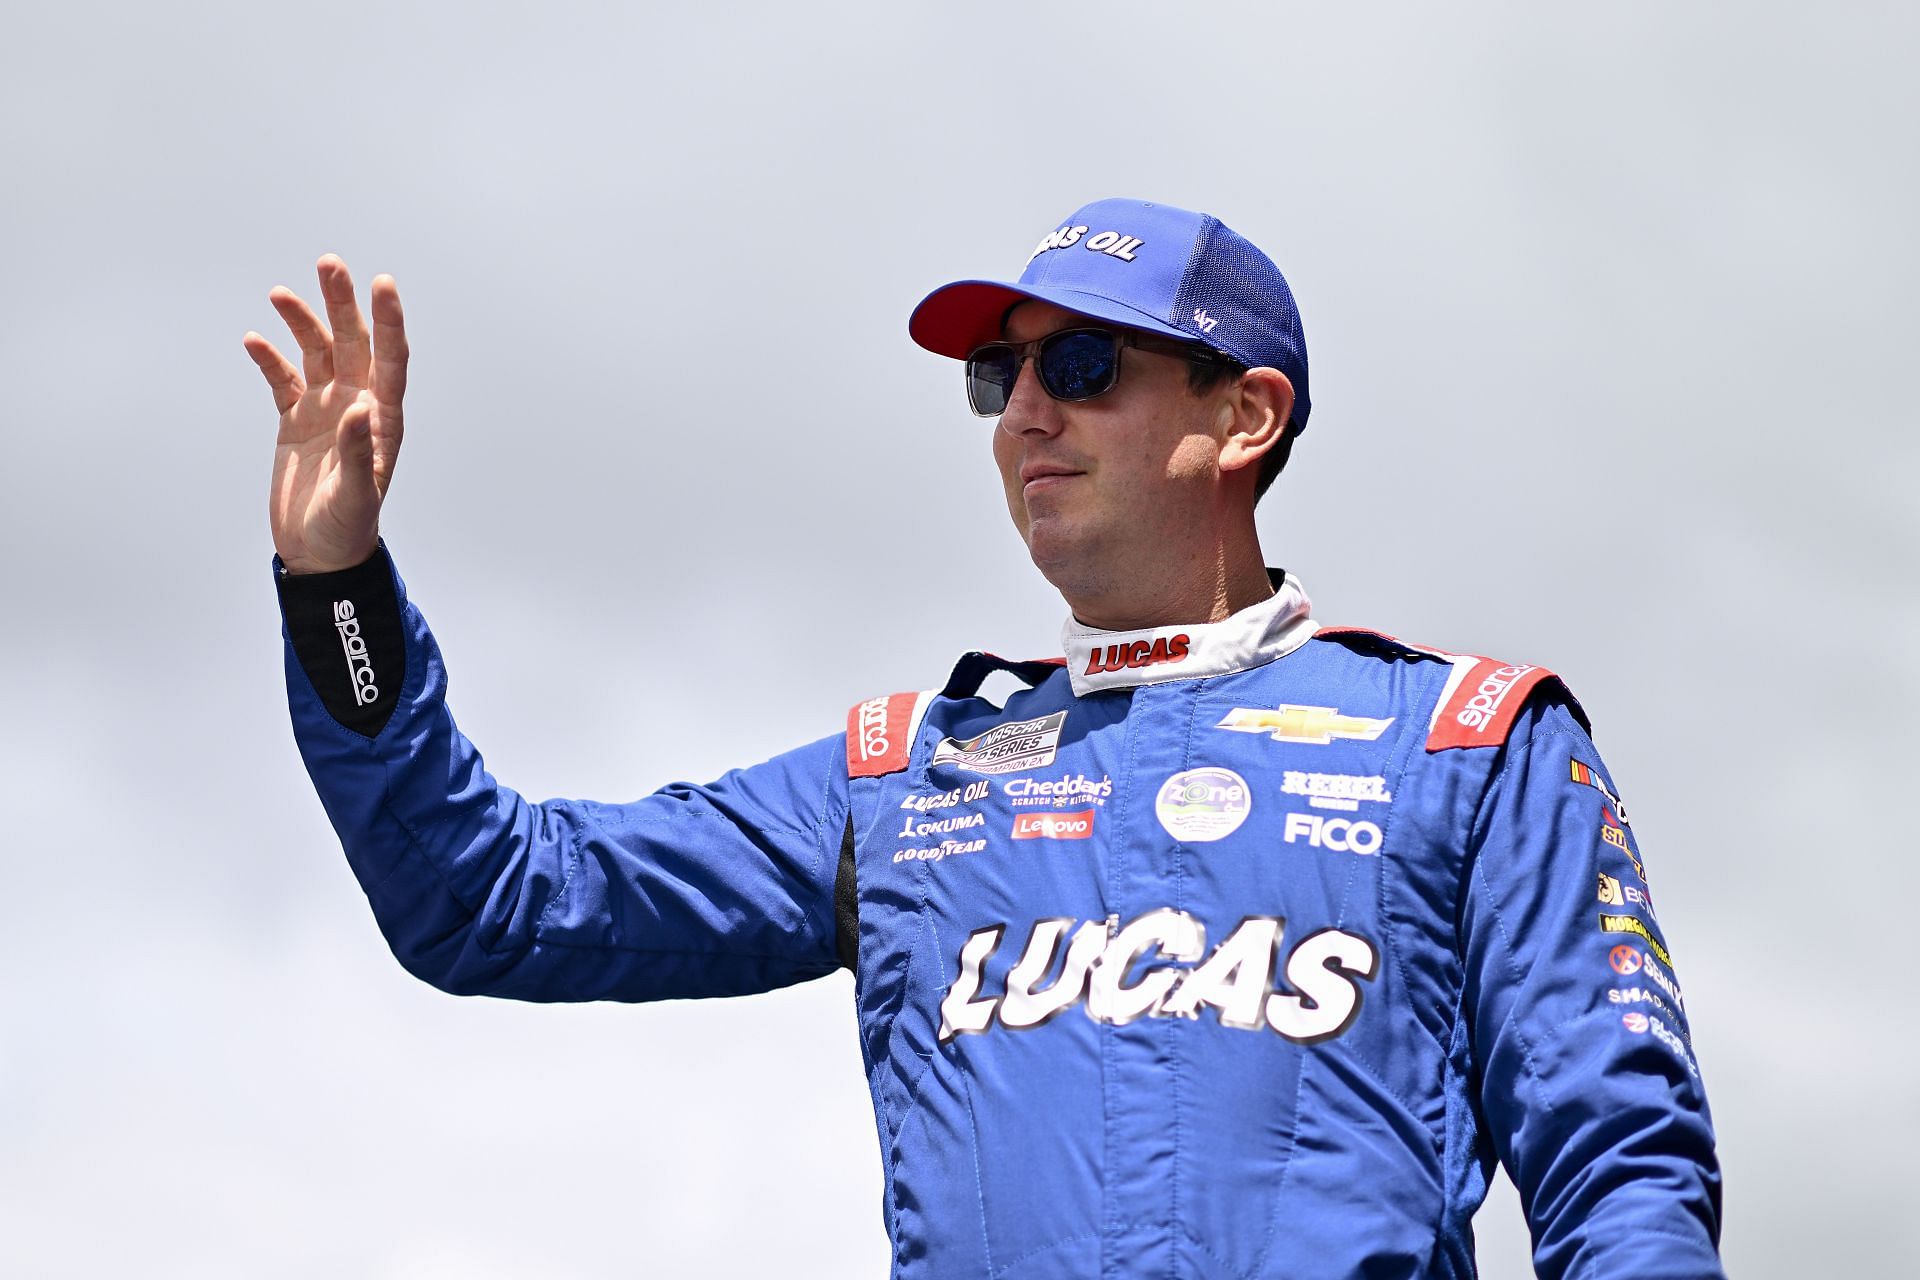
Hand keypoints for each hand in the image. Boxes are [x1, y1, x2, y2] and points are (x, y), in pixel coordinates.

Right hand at [245, 256, 407, 573]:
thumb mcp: (355, 495)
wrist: (320, 555)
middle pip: (352, 344)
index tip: (383, 283)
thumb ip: (358, 452)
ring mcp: (325, 411)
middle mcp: (357, 406)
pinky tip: (254, 340)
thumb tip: (360, 408)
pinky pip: (282, 381)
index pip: (390, 359)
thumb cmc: (348, 530)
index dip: (388, 321)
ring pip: (315, 354)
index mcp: (383, 419)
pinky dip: (269, 360)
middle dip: (342, 304)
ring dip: (302, 322)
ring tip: (280, 293)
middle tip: (330, 263)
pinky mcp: (295, 422)